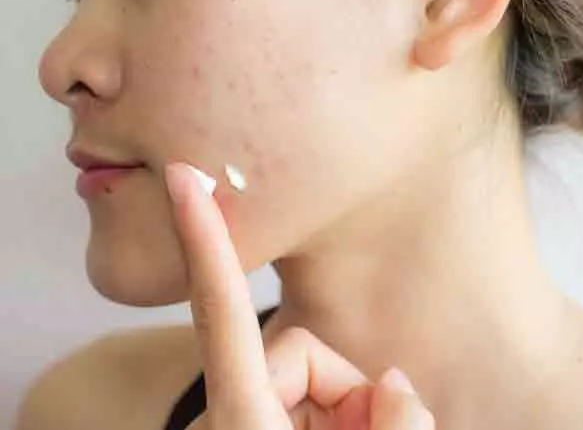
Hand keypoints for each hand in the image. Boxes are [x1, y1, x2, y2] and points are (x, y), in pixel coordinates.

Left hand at [164, 162, 435, 429]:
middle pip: (299, 346)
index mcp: (241, 421)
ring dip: (343, 409)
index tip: (182, 178)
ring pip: (309, 369)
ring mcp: (237, 421)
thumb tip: (395, 382)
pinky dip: (331, 416)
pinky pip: (304, 392)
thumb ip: (398, 424)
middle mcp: (228, 414)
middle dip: (342, 388)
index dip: (205, 236)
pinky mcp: (250, 426)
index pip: (223, 307)